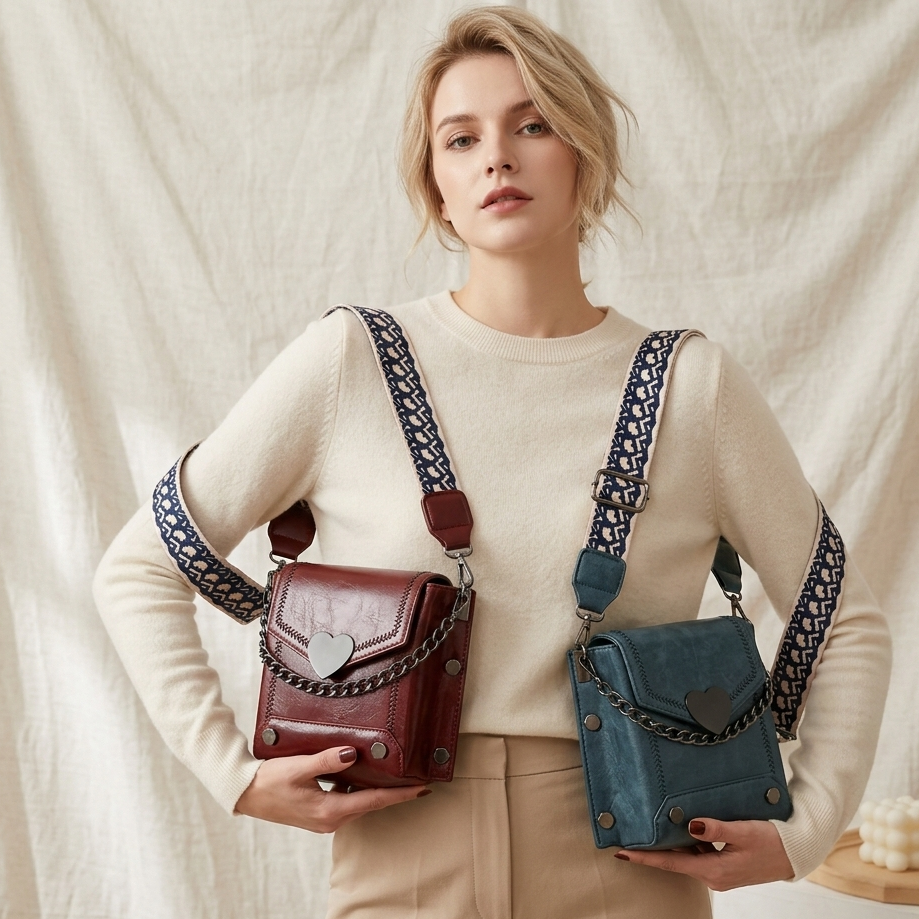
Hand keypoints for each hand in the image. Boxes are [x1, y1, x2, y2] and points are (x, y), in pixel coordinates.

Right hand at [235, 746, 429, 833]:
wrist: (245, 794)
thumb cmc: (269, 781)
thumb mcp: (299, 767)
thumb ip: (327, 760)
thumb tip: (351, 753)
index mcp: (329, 810)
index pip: (374, 801)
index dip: (400, 794)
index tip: (421, 789)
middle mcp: (330, 819)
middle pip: (371, 804)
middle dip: (394, 794)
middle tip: (417, 783)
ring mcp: (324, 819)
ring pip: (359, 804)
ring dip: (377, 793)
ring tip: (396, 778)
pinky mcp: (317, 814)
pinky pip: (346, 803)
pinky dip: (359, 792)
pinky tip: (361, 777)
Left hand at [614, 818, 793, 890]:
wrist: (796, 854)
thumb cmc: (772, 842)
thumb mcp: (744, 831)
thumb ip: (716, 828)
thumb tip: (690, 824)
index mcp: (714, 870)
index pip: (671, 864)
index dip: (645, 858)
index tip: (622, 854)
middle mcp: (713, 875)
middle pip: (675, 861)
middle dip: (651, 852)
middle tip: (628, 838)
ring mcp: (719, 872)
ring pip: (687, 857)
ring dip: (670, 846)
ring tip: (648, 830)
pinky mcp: (725, 866)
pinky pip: (699, 855)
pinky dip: (687, 845)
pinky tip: (680, 829)